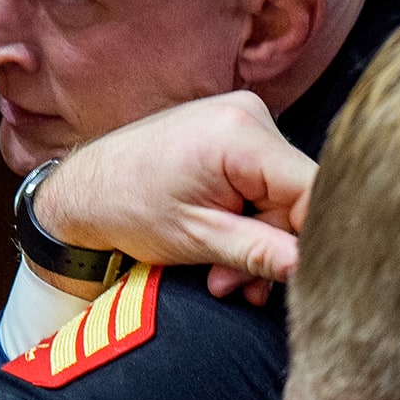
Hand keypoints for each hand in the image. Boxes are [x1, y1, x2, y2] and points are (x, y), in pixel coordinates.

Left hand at [33, 91, 313, 304]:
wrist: (86, 190)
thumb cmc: (127, 209)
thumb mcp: (198, 239)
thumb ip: (262, 253)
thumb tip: (312, 270)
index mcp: (240, 133)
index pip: (313, 188)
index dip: (312, 238)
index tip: (299, 278)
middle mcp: (249, 114)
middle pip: (297, 194)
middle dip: (271, 248)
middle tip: (234, 285)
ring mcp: (243, 119)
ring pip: (282, 195)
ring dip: (258, 241)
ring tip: (219, 272)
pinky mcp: (236, 134)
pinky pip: (264, 184)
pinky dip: (249, 220)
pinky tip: (223, 245)